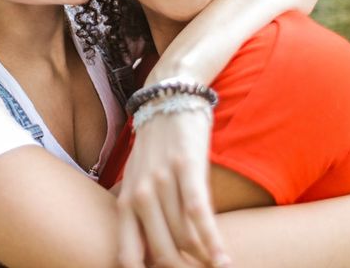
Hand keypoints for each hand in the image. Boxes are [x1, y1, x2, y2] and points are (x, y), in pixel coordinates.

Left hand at [116, 110, 229, 267]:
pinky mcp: (187, 167)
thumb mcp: (138, 178)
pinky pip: (199, 214)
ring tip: (216, 266)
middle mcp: (140, 193)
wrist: (168, 97)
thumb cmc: (155, 145)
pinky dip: (213, 241)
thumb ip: (139, 213)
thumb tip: (147, 252)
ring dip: (202, 260)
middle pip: (161, 253)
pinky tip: (223, 259)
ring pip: (183, 237)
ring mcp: (163, 180)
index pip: (128, 257)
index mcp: (126, 200)